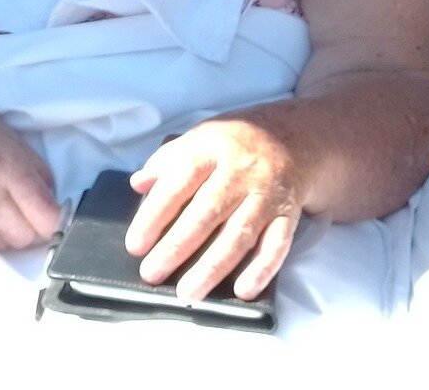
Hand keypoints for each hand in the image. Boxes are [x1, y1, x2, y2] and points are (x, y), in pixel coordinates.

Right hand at [0, 87, 60, 251]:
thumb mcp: (8, 134)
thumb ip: (34, 169)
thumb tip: (52, 201)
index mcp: (5, 164)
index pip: (43, 216)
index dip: (54, 219)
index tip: (55, 213)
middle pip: (24, 236)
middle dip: (34, 229)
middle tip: (32, 213)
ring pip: (2, 244)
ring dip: (12, 235)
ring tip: (9, 215)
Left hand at [125, 116, 304, 301]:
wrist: (293, 136)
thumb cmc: (234, 143)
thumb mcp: (199, 138)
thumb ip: (167, 160)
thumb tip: (138, 184)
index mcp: (211, 147)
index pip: (179, 181)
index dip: (155, 214)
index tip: (135, 244)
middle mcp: (240, 170)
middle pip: (207, 212)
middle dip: (177, 246)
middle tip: (152, 273)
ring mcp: (266, 193)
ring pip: (239, 233)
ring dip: (213, 267)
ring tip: (188, 292)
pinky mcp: (288, 214)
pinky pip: (277, 245)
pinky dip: (262, 270)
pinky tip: (242, 290)